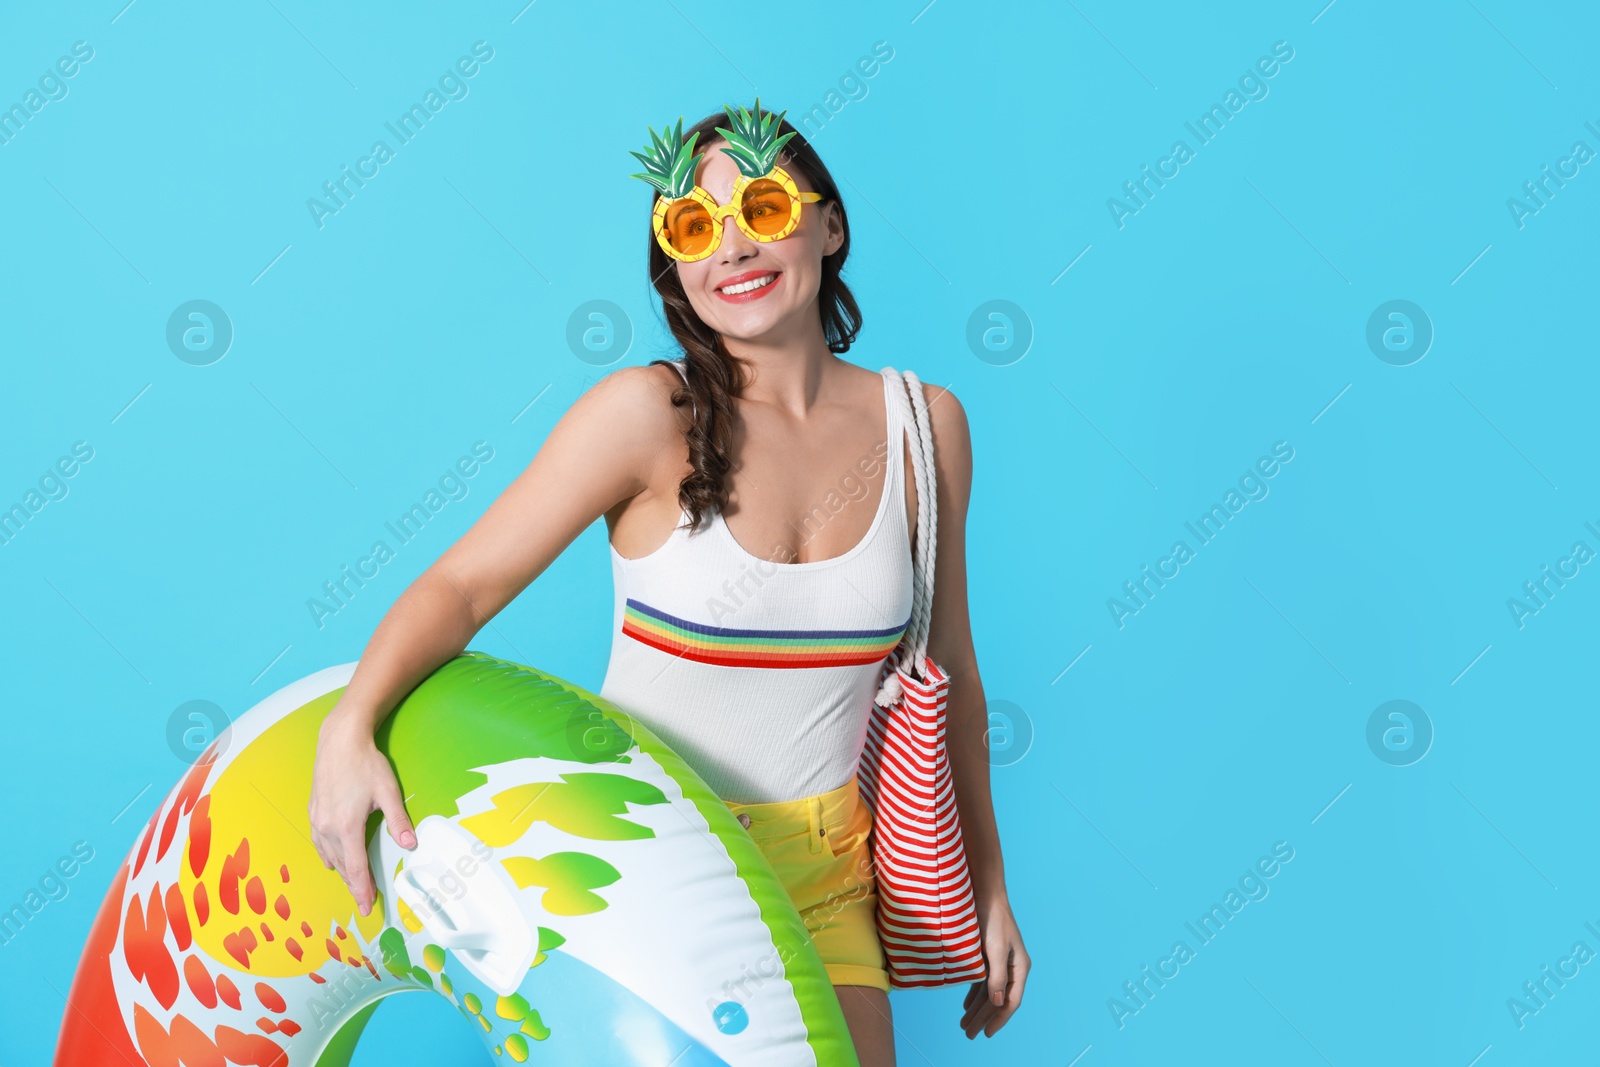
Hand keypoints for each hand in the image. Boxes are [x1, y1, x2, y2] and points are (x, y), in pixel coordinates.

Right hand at [308, 707, 415, 915]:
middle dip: (354, 886)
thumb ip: (398, 820)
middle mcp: (328, 828)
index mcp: (347, 826)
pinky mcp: (313, 811)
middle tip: (364, 903)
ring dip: (342, 872)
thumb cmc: (366, 764)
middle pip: (342, 866)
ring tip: (352, 885)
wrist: (339, 740)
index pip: (356, 868)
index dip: (362, 890)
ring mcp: (317, 820)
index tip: (367, 907)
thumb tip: (410, 845)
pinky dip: (328, 855)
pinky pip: (318, 843)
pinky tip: (331, 860)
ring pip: (329, 855)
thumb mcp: (388, 791)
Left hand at [960, 893, 1028, 1038]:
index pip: (1011, 1001)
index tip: (986, 1034)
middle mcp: (1011, 967)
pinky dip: (973, 995)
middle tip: (969, 1034)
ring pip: (988, 992)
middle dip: (983, 1018)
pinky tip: (965, 1005)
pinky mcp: (987, 955)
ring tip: (964, 1025)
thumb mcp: (995, 949)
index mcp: (1019, 967)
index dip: (999, 1019)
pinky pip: (981, 981)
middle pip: (998, 1000)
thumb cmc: (992, 920)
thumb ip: (996, 977)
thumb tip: (998, 1002)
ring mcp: (999, 961)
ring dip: (977, 1009)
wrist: (984, 892)